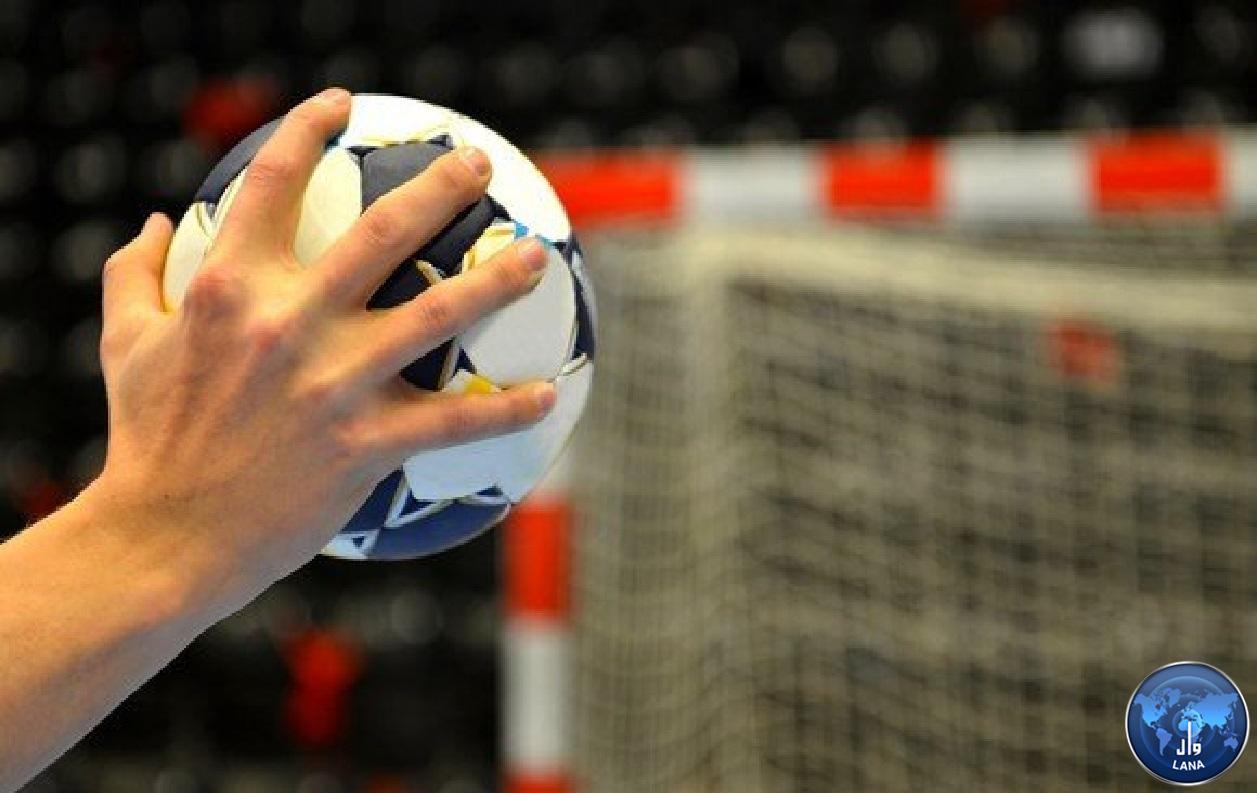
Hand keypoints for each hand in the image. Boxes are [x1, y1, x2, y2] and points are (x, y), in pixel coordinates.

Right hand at [85, 88, 554, 617]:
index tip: (340, 105)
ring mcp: (333, 383)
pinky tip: (544, 397)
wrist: (165, 536)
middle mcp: (288, 323)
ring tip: (533, 258)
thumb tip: (153, 222)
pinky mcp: (365, 443)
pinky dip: (505, 409)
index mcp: (228, 287)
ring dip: (496, 281)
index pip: (271, 182)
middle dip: (438, 187)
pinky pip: (453, 421)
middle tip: (476, 166)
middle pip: (381, 232)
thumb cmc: (147, 437)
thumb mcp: (124, 344)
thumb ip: (135, 274)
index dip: (306, 127)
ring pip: (437, 314)